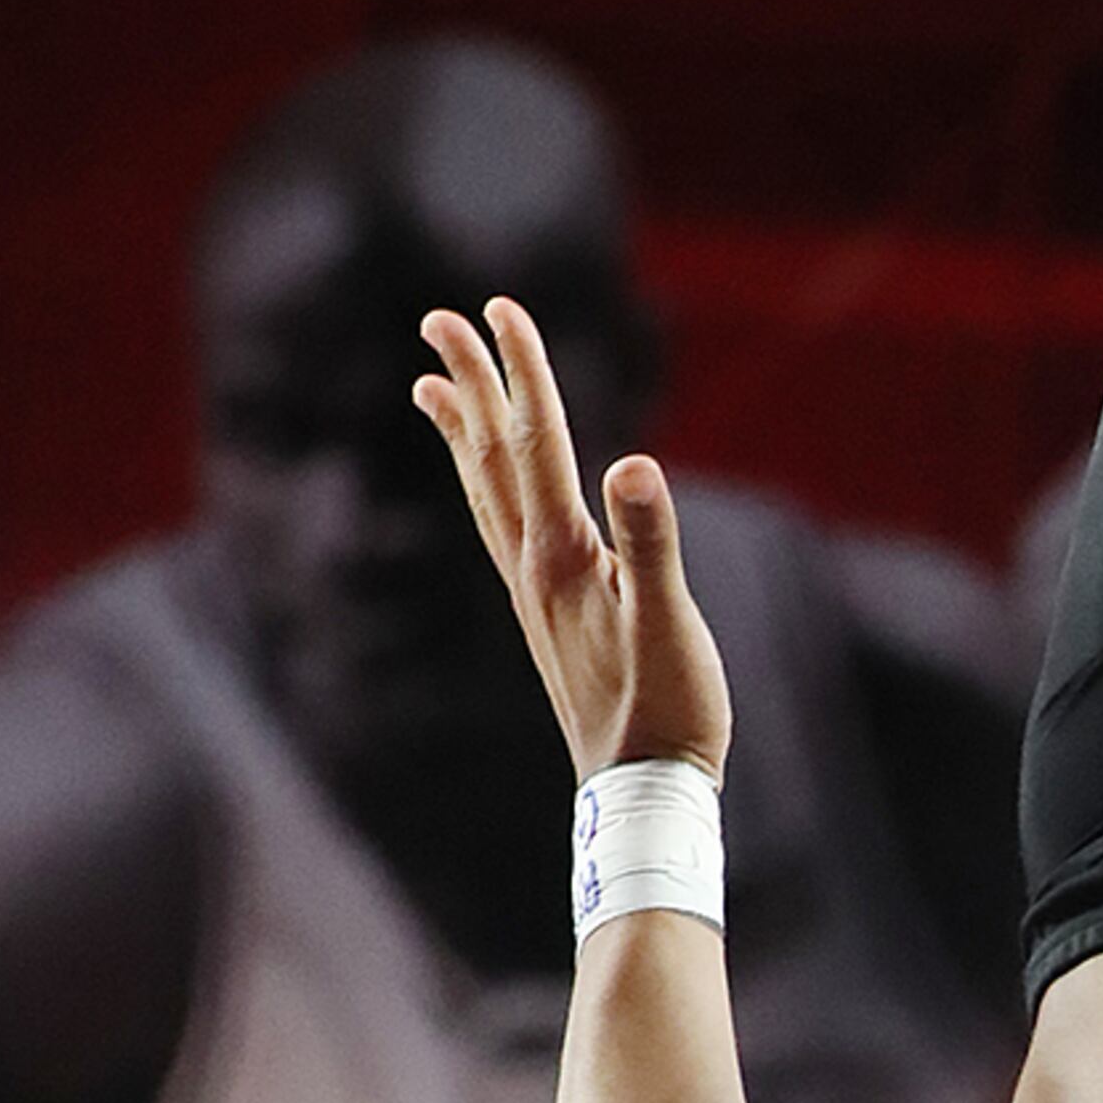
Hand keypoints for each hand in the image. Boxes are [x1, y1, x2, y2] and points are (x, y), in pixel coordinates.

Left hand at [415, 296, 728, 782]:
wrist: (638, 795)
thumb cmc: (668, 713)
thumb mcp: (670, 625)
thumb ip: (650, 542)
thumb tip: (632, 464)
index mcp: (563, 556)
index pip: (537, 442)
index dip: (522, 371)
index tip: (500, 306)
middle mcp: (532, 566)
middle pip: (491, 454)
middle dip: (471, 381)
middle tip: (441, 317)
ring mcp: (532, 593)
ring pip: (483, 489)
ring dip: (461, 429)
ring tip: (433, 384)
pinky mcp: (544, 615)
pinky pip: (499, 527)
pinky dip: (482, 484)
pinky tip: (488, 484)